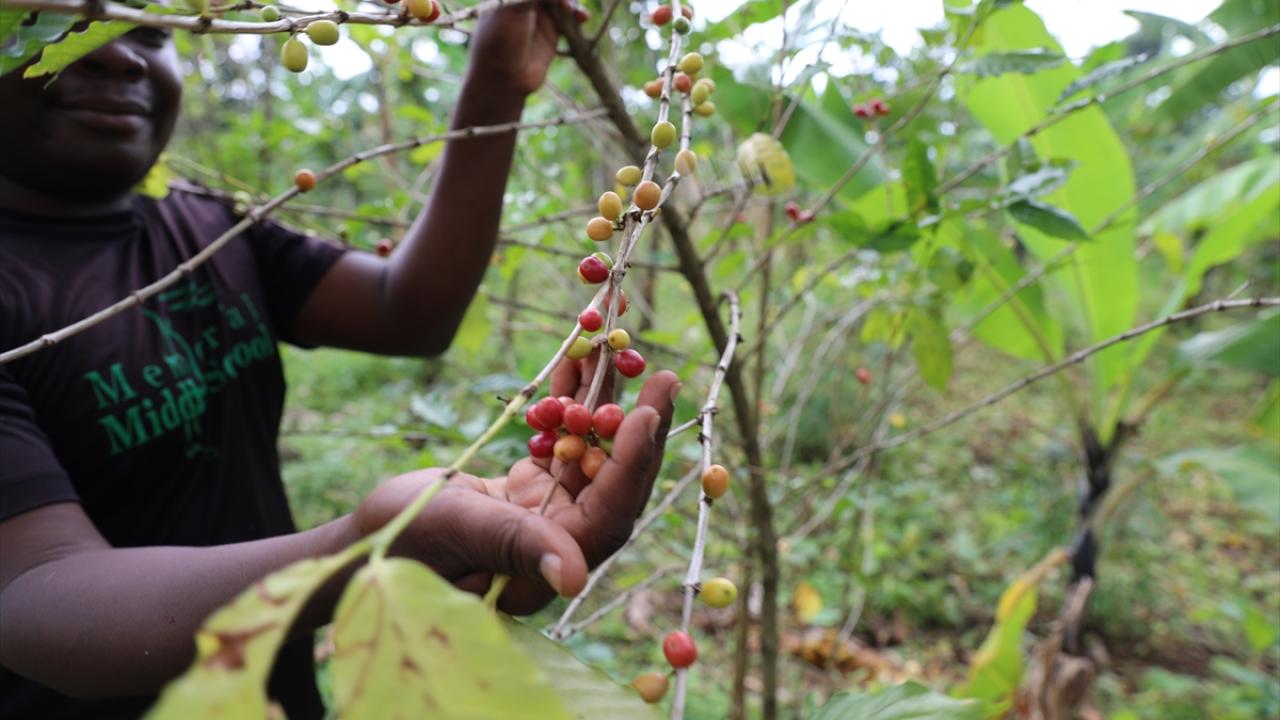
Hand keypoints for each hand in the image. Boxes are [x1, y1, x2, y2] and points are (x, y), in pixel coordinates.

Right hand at [354, 354, 678, 613]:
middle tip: (665, 377)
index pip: (607, 512)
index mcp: (551, 566)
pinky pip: (562, 442)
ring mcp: (548, 513)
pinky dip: (571, 404)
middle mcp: (561, 540)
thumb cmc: (402, 540)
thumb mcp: (457, 531)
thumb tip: (573, 578)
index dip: (630, 464)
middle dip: (639, 428)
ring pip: (591, 453)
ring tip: (622, 352)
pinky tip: (582, 362)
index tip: (646, 413)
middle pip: (614, 479)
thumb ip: (516, 544)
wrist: (367, 538)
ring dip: (606, 404)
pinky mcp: (531, 491)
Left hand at [466, 0, 587, 96]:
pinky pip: (569, 18)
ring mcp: (538, 15)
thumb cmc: (501, 39)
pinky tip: (583, 17)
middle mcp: (523, 1)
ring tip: (572, 10)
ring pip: (560, 1)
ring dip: (570, 1)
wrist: (505, 77)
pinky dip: (578, 15)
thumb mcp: (514, 6)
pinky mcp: (551, 32)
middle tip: (565, 3)